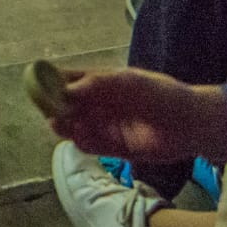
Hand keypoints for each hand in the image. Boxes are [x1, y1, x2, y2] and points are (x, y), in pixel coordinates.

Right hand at [48, 68, 226, 163]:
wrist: (189, 124)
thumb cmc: (161, 95)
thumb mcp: (128, 82)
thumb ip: (97, 84)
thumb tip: (66, 90)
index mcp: (103, 82)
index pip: (71, 78)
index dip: (53, 80)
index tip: (37, 83)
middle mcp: (100, 104)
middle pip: (68, 104)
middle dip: (55, 106)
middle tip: (46, 109)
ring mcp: (105, 126)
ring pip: (75, 126)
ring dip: (64, 125)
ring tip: (57, 124)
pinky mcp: (113, 148)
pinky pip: (89, 145)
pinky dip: (80, 142)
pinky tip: (77, 137)